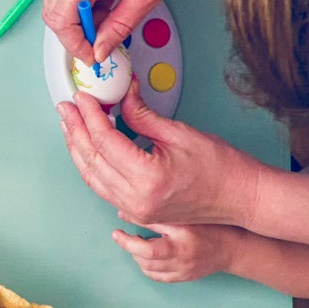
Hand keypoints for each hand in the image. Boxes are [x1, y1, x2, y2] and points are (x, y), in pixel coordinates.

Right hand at [43, 0, 190, 62]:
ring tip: (106, 18)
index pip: (62, 18)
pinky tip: (101, 4)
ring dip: (75, 21)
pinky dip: (76, 6)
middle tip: (100, 42)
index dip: (74, 44)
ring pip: (53, 4)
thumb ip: (120, 25)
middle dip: (73, 35)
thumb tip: (99, 50)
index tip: (93, 55)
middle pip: (52, 14)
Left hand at [56, 82, 265, 227]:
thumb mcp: (179, 133)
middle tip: (66, 107)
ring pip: (92, 177)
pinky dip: (91, 166)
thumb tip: (121, 95)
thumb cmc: (221, 168)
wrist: (242, 197)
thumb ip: (142, 116)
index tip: (82, 97)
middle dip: (75, 131)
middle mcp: (136, 199)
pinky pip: (103, 188)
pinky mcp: (138, 212)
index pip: (105, 141)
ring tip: (69, 125)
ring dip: (78, 149)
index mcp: (147, 178)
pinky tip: (87, 148)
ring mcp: (135, 210)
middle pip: (92, 160)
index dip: (90, 116)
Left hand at [111, 223, 244, 282]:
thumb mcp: (185, 214)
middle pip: (146, 256)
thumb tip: (123, 212)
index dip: (128, 233)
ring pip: (149, 268)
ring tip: (137, 244)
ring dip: (137, 256)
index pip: (149, 234)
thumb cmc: (209, 226)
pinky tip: (146, 257)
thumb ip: (157, 214)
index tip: (116, 230)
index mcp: (183, 234)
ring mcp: (183, 269)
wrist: (233, 248)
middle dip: (130, 246)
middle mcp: (183, 254)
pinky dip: (146, 267)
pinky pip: (157, 277)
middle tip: (123, 236)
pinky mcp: (184, 277)